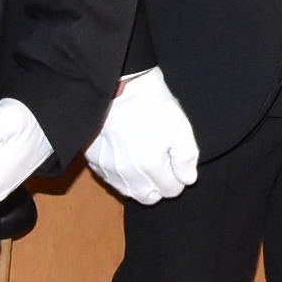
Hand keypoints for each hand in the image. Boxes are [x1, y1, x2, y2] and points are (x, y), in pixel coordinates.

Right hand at [84, 67, 199, 204]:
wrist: (118, 84)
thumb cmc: (151, 103)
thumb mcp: (180, 126)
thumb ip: (187, 158)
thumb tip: (188, 179)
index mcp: (151, 167)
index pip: (171, 191)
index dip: (177, 176)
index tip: (175, 160)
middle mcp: (127, 175)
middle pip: (149, 197)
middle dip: (158, 183)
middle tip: (161, 160)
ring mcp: (108, 169)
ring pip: (129, 190)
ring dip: (139, 180)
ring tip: (142, 155)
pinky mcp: (94, 160)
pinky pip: (111, 178)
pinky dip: (120, 172)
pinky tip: (125, 153)